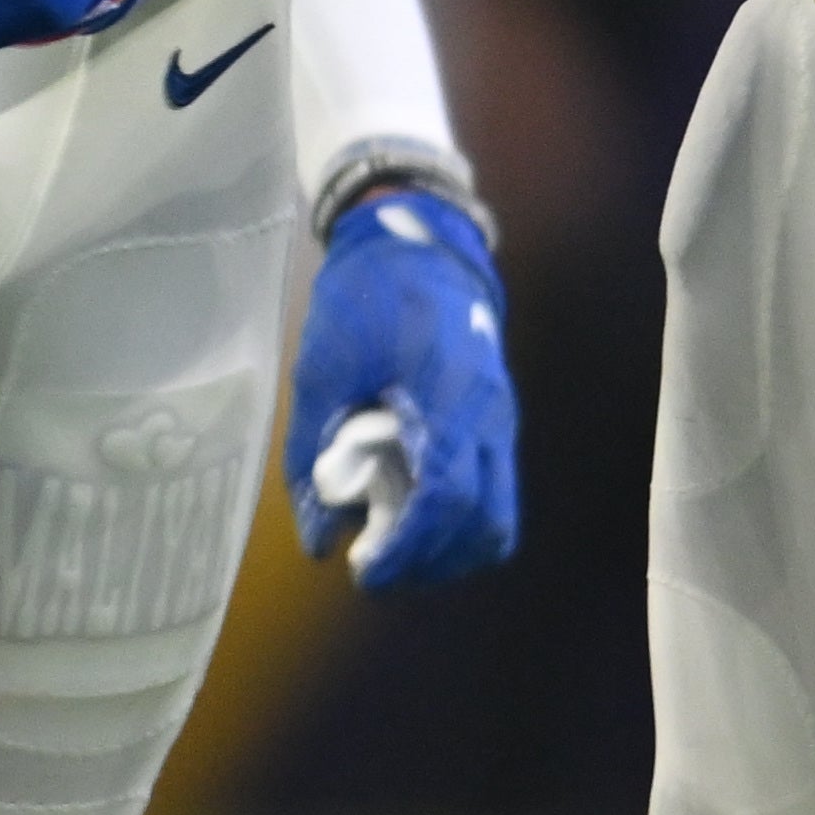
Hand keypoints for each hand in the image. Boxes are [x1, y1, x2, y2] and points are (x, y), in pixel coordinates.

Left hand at [292, 189, 517, 589]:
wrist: (419, 244)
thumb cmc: (365, 301)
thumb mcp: (320, 372)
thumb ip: (314, 455)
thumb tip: (317, 539)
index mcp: (447, 398)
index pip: (447, 498)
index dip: (408, 548)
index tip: (364, 569)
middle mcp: (489, 417)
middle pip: (483, 525)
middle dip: (428, 562)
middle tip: (375, 567)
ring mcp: (501, 420)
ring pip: (499, 519)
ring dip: (450, 551)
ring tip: (396, 550)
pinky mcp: (498, 421)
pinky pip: (497, 495)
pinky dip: (463, 525)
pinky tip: (417, 519)